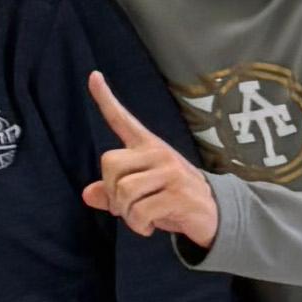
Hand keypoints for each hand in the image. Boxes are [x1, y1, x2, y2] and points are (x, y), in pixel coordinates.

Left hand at [81, 71, 220, 248]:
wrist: (214, 216)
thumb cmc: (171, 201)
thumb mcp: (140, 195)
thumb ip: (112, 193)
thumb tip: (88, 194)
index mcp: (148, 148)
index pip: (123, 120)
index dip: (105, 99)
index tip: (93, 76)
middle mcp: (159, 153)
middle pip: (109, 163)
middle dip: (111, 191)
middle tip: (126, 206)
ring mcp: (171, 172)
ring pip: (122, 191)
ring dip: (125, 214)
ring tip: (141, 217)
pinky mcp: (179, 194)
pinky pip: (138, 212)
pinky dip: (138, 225)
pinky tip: (150, 226)